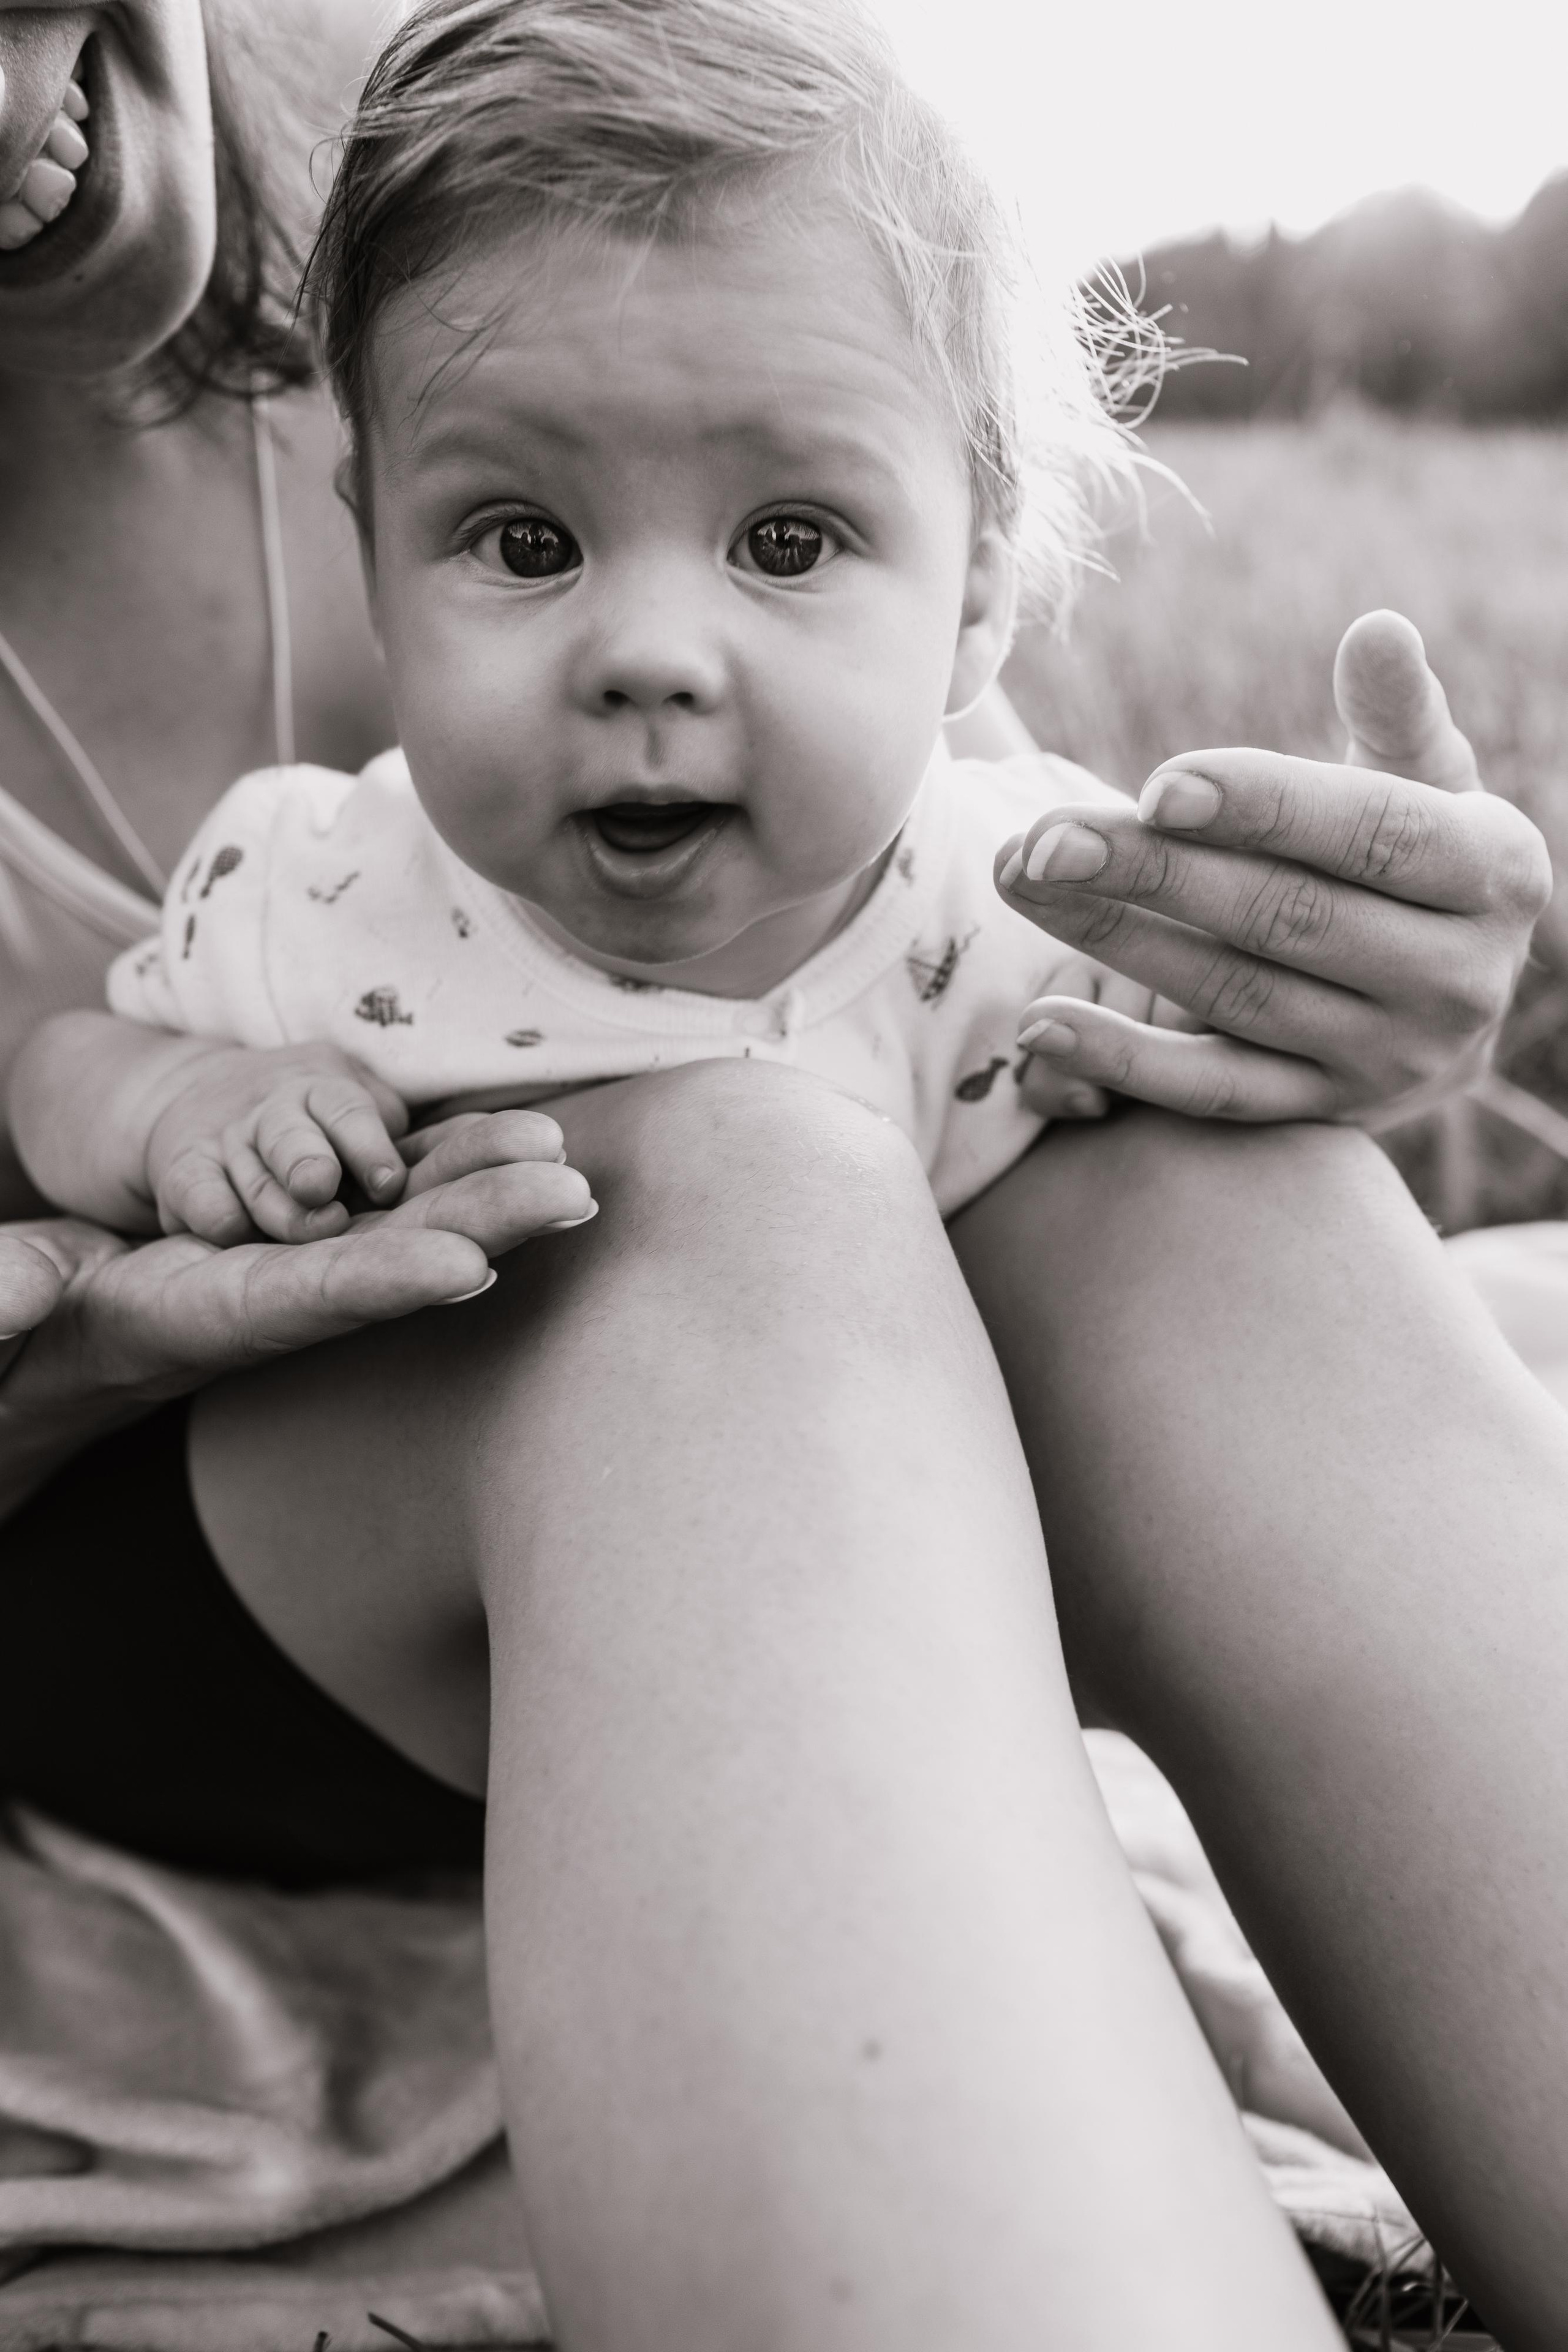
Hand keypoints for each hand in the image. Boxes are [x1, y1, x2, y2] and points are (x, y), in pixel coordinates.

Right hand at [0, 1115, 594, 1437]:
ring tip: (567, 1160)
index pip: (304, 1302)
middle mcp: (277, 1299)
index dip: (385, 1283)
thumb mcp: (4, 1325)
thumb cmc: (24, 1338)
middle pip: (391, 1261)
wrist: (62, 1342)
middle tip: (570, 1193)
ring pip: (409, 1222)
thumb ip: (6, 1304)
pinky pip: (394, 1196)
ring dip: (488, 1193)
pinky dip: (454, 1169)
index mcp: (205, 1321)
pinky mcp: (310, 1233)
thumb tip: (34, 1286)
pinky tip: (520, 1147)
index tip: (464, 1268)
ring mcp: (302, 1265)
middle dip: (481, 1228)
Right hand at [145, 1041, 417, 1242]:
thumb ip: (391, 1127)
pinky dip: (216, 1211)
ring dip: (277, 1205)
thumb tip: (460, 1154)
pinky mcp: (184, 1171)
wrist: (206, 1099)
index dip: (367, 1146)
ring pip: (251, 1174)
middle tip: (321, 1187)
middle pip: (290, 1136)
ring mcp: (226, 1140)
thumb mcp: (352, 1105)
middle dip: (306, 1160)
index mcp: (323, 1090)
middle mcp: (272, 1111)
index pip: (346, 1111)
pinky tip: (233, 1231)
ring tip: (311, 1229)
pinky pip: (198, 1194)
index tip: (387, 1184)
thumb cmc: (313, 1121)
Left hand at [996, 611, 1551, 1122]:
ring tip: (1024, 881)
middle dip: (1153, 871)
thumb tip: (1378, 630)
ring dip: (1114, 940)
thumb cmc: (1417, 854)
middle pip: (1285, 916)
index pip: (1369, 833)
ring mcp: (1390, 1060)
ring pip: (1234, 996)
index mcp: (1494, 873)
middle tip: (1046, 836)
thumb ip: (1396, 713)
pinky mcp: (1326, 1114)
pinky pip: (1212, 1093)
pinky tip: (1038, 1022)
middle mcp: (1455, 979)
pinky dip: (1121, 1061)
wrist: (1448, 993)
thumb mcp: (1428, 780)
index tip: (1156, 786)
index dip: (1262, 808)